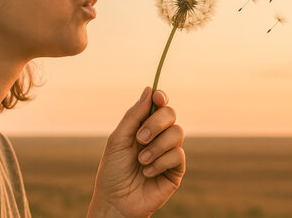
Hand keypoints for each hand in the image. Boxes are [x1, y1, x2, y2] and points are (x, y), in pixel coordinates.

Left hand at [87, 86, 185, 217]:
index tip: (158, 98)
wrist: (116, 202)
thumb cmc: (113, 172)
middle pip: (171, 115)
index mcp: (143, 127)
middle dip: (156, 124)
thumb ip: (134, 116)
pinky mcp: (176, 170)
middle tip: (140, 138)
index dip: (161, 98)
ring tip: (141, 161)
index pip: (159, 105)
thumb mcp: (118, 139)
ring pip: (177, 133)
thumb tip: (149, 90)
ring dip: (156, 146)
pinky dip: (160, 162)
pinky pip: (178, 154)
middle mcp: (158, 137)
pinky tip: (148, 172)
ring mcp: (168, 152)